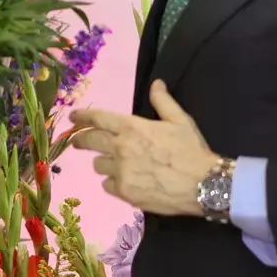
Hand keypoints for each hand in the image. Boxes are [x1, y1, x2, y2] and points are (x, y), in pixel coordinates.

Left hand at [71, 80, 219, 216]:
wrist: (204, 185)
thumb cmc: (192, 150)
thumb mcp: (180, 120)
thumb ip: (163, 101)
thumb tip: (156, 83)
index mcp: (132, 128)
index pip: (98, 118)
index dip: (82, 116)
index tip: (72, 117)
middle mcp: (121, 148)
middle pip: (89, 141)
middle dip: (79, 140)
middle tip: (77, 141)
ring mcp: (120, 172)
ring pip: (98, 165)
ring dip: (103, 162)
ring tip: (114, 164)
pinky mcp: (124, 193)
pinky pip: (107, 185)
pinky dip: (113, 183)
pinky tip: (125, 181)